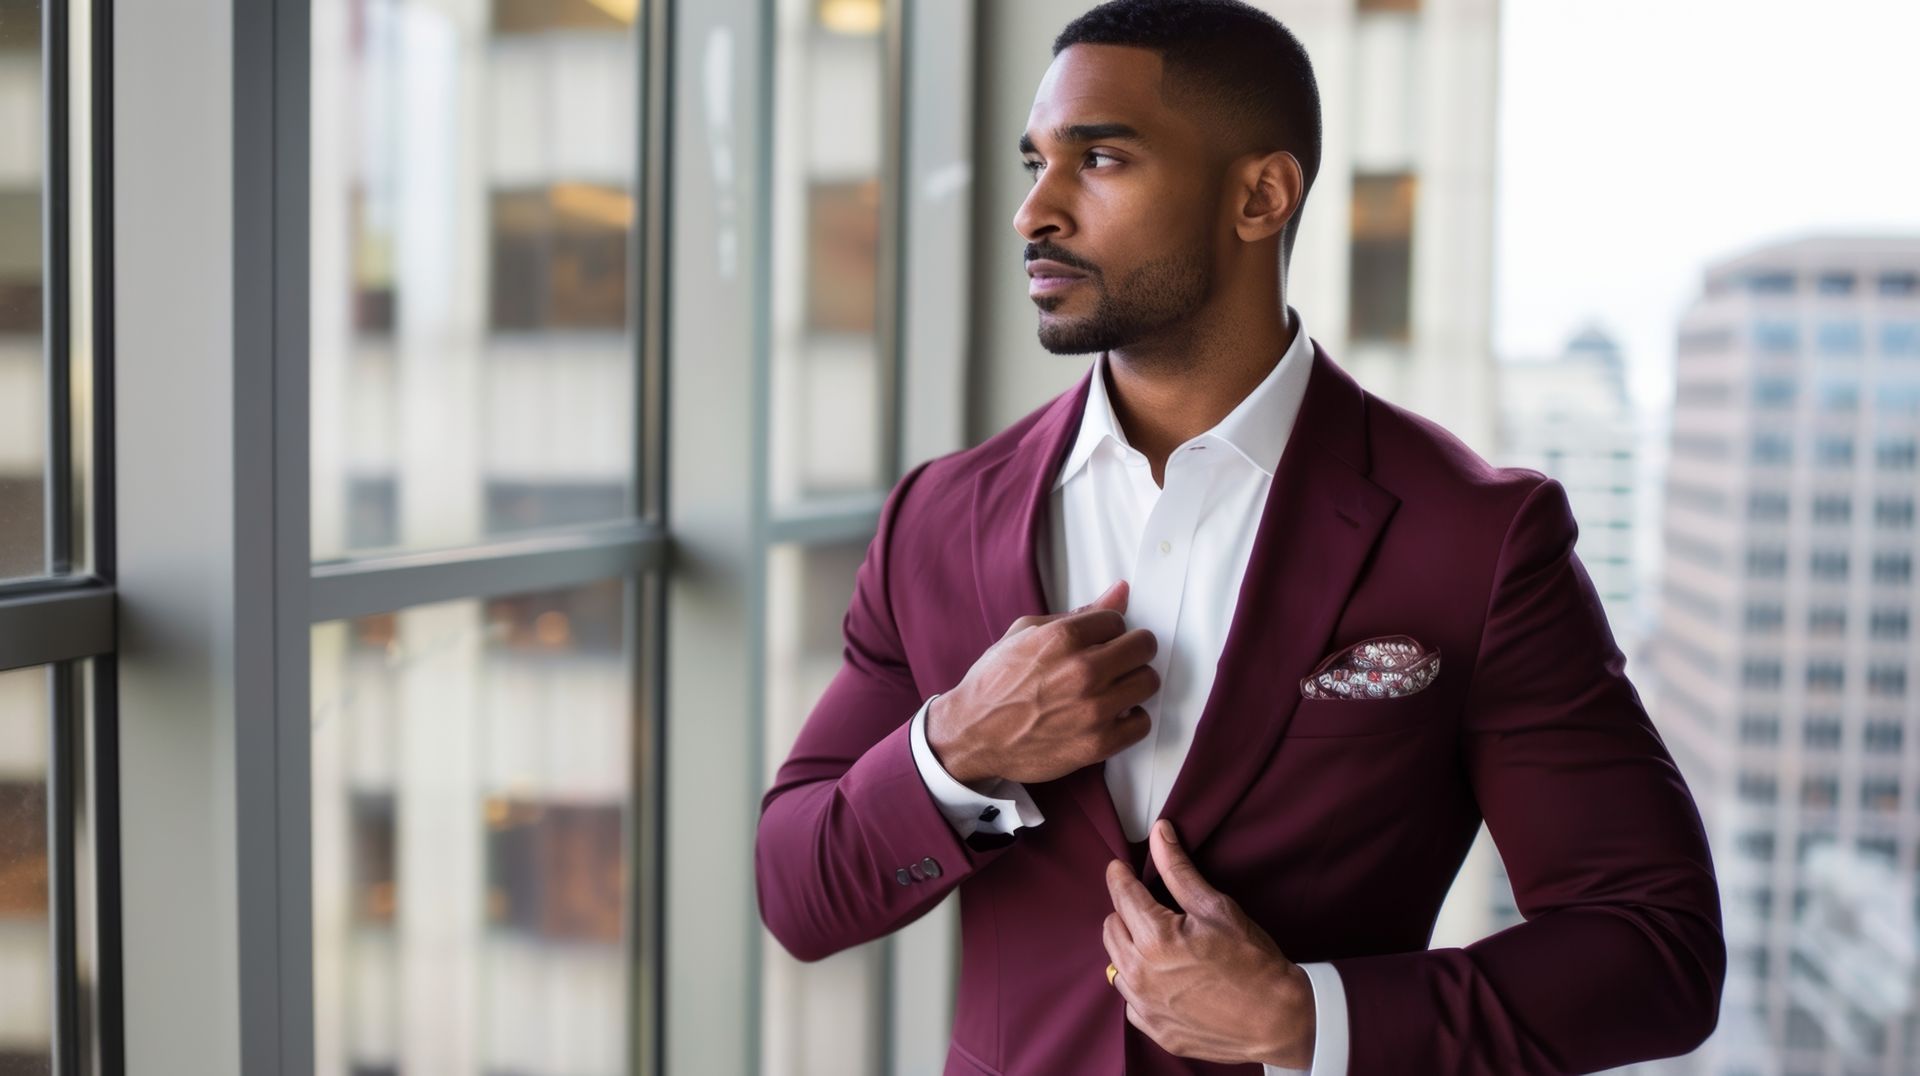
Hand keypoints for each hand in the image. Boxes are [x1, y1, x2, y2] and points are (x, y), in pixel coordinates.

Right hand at [927, 579, 1157, 785]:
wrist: (972, 734)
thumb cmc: (996, 683)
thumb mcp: (1026, 633)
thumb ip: (1078, 613)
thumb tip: (1121, 591)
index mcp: (1062, 638)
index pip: (1118, 619)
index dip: (1108, 630)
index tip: (1098, 643)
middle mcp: (1082, 670)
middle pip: (1143, 646)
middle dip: (1130, 650)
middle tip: (1114, 662)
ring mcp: (1093, 709)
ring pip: (1148, 682)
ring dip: (1134, 683)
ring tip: (1113, 689)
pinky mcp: (1098, 743)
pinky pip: (1142, 723)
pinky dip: (1131, 719)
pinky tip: (1111, 715)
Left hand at [1102, 820, 1315, 1067]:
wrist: (1279, 1020)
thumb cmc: (1253, 962)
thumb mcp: (1216, 908)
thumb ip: (1179, 871)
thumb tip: (1160, 834)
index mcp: (1156, 939)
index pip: (1122, 896)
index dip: (1120, 877)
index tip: (1119, 869)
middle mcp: (1141, 974)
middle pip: (1111, 929)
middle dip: (1125, 912)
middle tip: (1147, 907)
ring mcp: (1145, 1006)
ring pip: (1116, 965)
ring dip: (1130, 948)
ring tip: (1156, 942)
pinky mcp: (1154, 1029)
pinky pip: (1130, 1000)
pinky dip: (1140, 985)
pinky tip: (1163, 977)